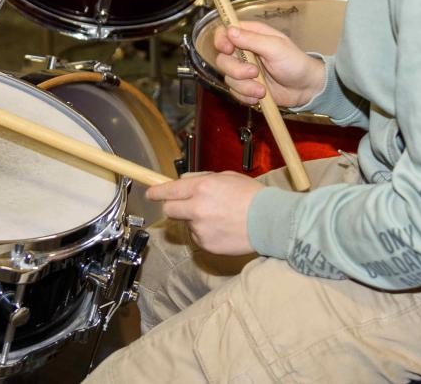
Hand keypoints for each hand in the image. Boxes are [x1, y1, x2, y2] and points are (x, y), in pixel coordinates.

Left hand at [147, 172, 263, 255]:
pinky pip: (198, 237)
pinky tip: (222, 229)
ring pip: (186, 224)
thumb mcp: (227, 177)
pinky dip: (206, 234)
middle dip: (172, 207)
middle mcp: (197, 207)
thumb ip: (202, 178)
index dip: (156, 192)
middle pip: (169, 210)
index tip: (150, 193)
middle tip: (184, 207)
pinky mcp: (206, 244)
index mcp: (202, 186)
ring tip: (219, 218)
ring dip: (195, 221)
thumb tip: (184, 181)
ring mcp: (200, 227)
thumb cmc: (253, 197)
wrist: (270, 221)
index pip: (168, 190)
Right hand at [212, 20, 325, 108]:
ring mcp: (244, 71)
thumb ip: (252, 39)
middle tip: (254, 73)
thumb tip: (230, 31)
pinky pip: (235, 92)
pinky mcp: (246, 87)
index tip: (228, 49)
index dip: (221, 40)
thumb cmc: (295, 62)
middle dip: (236, 70)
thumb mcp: (276, 47)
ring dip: (244, 86)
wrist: (306, 89)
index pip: (225, 32)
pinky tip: (260, 96)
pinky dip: (246, 96)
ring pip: (228, 78)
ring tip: (262, 90)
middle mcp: (244, 52)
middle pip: (222, 59)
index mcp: (251, 36)